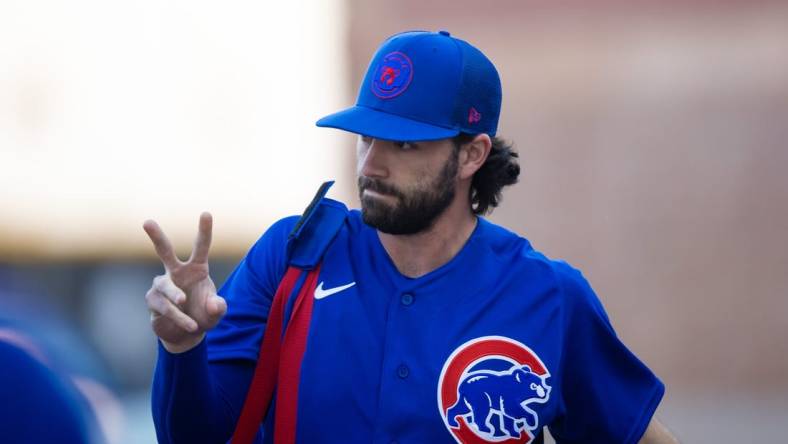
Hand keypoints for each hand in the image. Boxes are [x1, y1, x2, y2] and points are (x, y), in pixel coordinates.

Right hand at [143, 212, 226, 352]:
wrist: (186, 334)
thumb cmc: (204, 315)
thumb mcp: (216, 312)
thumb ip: (219, 307)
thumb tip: (214, 304)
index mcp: (197, 269)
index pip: (200, 247)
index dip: (204, 230)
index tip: (206, 213)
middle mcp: (177, 272)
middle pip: (164, 251)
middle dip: (156, 236)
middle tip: (147, 222)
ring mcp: (162, 285)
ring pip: (166, 288)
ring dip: (180, 306)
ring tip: (193, 323)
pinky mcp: (152, 300)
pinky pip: (164, 306)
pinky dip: (177, 317)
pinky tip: (188, 326)